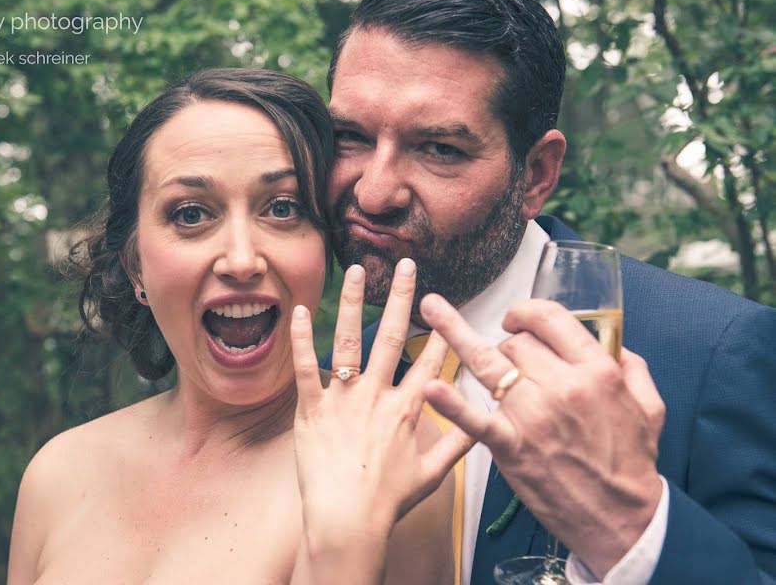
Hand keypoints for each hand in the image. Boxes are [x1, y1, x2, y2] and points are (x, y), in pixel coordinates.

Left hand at [290, 259, 467, 555]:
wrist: (348, 520)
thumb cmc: (388, 501)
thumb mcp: (432, 474)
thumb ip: (459, 445)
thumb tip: (485, 425)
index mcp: (407, 410)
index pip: (429, 362)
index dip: (440, 331)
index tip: (446, 305)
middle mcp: (378, 396)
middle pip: (393, 337)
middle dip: (403, 297)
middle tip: (406, 265)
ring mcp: (344, 400)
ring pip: (350, 340)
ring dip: (354, 302)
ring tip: (356, 271)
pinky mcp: (312, 409)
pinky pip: (306, 367)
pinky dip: (302, 338)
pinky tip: (301, 310)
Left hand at [420, 295, 665, 577]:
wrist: (622, 520)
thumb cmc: (632, 464)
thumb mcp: (649, 408)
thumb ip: (632, 368)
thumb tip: (614, 345)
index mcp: (597, 372)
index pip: (551, 321)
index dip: (526, 312)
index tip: (515, 318)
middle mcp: (563, 387)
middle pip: (516, 344)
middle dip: (506, 344)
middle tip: (506, 360)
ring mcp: (533, 416)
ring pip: (489, 364)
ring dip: (456, 335)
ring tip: (431, 309)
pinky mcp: (511, 447)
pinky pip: (475, 420)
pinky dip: (451, 404)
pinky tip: (430, 387)